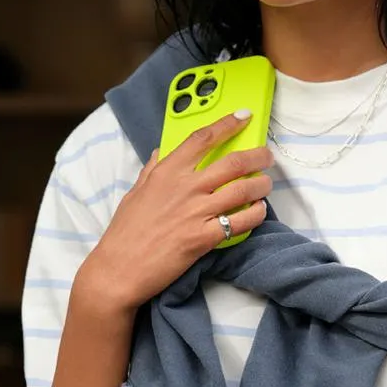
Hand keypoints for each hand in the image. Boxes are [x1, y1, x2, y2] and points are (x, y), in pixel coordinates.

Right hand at [77, 112, 273, 312]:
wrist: (119, 270)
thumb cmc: (125, 233)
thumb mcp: (135, 193)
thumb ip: (152, 170)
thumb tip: (161, 152)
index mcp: (166, 172)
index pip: (202, 138)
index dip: (227, 124)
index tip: (244, 116)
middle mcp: (184, 188)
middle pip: (234, 162)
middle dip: (258, 156)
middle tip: (267, 156)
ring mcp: (196, 212)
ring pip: (244, 189)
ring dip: (262, 185)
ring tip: (266, 184)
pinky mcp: (204, 238)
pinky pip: (241, 221)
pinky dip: (256, 213)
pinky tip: (259, 211)